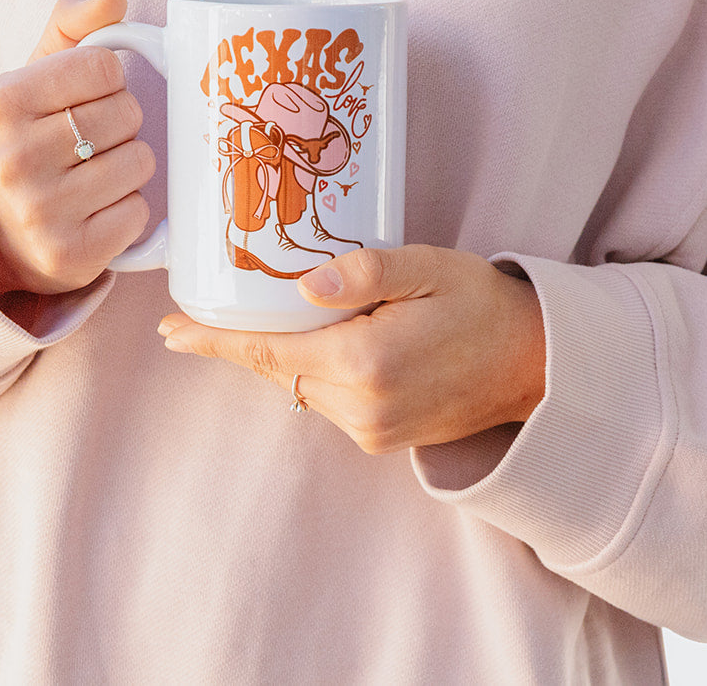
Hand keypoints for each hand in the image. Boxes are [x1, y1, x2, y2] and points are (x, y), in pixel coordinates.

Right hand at [0, 0, 154, 299]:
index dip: (108, 82)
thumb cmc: (27, 139)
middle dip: (121, 125)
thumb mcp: (32, 76)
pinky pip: (139, 214)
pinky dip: (128, 212)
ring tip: (93, 177)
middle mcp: (13, 158)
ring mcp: (39, 212)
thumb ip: (72, 25)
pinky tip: (97, 212)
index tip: (83, 101)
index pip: (106, 68)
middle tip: (89, 143)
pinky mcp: (68, 256)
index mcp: (2, 101)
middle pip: (128, 114)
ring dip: (129, 167)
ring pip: (140, 163)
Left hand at [157, 245, 546, 454]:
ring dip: (279, 354)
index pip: (268, 350)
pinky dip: (310, 370)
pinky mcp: (380, 438)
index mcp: (365, 362)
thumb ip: (365, 271)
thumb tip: (305, 285)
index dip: (213, 341)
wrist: (536, 364)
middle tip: (189, 320)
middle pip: (276, 368)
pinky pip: (325, 399)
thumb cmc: (483, 304)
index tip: (170, 330)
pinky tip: (317, 341)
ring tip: (262, 316)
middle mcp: (360, 406)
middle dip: (237, 344)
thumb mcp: (428, 267)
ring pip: (299, 385)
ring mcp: (370, 429)